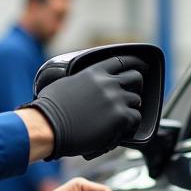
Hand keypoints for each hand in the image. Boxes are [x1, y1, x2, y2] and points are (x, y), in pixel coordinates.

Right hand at [28, 57, 143, 159]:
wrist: (48, 126)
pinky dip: (130, 125)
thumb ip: (81, 80)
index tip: (141, 67)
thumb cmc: (49, 109)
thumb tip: (80, 85)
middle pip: (135, 78)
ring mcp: (115, 99)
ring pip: (136, 100)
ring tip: (120, 118)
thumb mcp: (65, 83)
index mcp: (94, 72)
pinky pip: (135, 118)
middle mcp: (108, 82)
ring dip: (130, 108)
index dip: (135, 64)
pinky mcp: (120, 117)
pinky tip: (121, 129)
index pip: (122, 61)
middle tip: (131, 96)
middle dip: (136, 87)